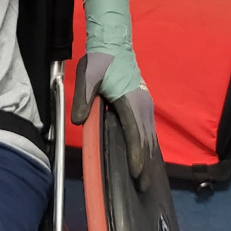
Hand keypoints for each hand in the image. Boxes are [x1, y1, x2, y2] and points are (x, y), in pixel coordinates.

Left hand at [69, 0, 158, 188]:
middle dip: (146, 165)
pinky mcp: (145, 104)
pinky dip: (150, 146)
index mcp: (129, 102)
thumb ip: (83, 99)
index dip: (136, 156)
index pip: (135, 135)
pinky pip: (150, 130)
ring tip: (147, 178)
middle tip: (143, 187)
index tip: (136, 174)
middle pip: (148, 141)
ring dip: (150, 158)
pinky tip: (148, 156)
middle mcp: (143, 106)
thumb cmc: (99, 61)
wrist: (114, 43)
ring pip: (151, 137)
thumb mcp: (86, 78)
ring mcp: (146, 105)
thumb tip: (79, 121)